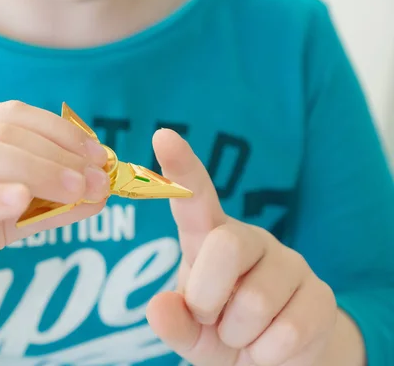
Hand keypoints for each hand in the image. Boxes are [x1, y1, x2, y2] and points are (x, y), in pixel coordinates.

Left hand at [146, 129, 337, 365]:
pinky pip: (287, 331)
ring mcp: (289, 263)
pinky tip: (269, 345)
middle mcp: (249, 240)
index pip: (195, 198)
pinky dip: (266, 353)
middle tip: (208, 317)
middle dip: (208, 295)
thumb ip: (172, 321)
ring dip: (238, 334)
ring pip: (256, 299)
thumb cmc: (221, 332)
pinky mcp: (321, 295)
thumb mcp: (189, 332)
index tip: (162, 136)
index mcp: (209, 239)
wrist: (273, 361)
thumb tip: (158, 306)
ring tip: (241, 333)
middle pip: (225, 245)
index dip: (181, 168)